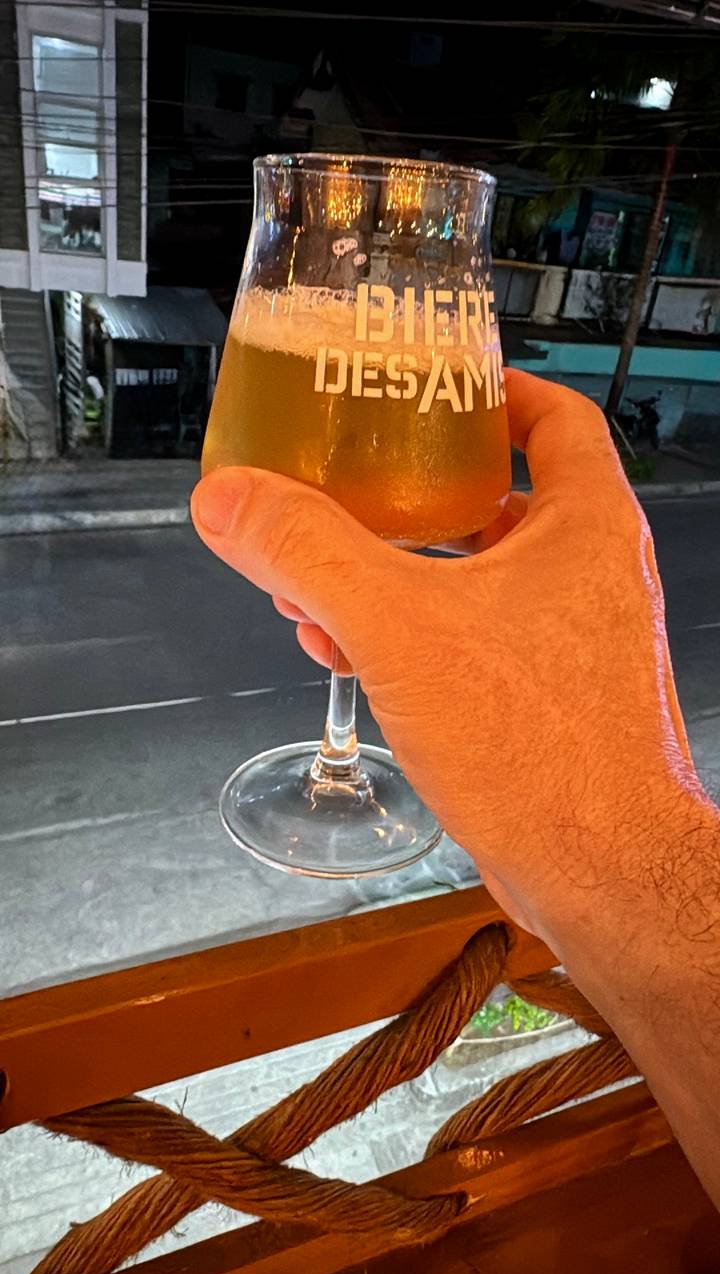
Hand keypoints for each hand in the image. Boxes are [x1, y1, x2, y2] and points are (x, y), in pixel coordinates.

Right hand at [191, 371, 700, 939]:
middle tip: (352, 490)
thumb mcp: (400, 627)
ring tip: (320, 585)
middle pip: (497, 501)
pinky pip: (476, 645)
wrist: (604, 874)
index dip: (496, 390)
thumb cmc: (543, 749)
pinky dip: (416, 640)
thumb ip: (311, 553)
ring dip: (398, 579)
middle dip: (411, 500)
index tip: (441, 386)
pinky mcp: (552, 702)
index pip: (555, 418)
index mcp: (584, 525)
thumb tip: (233, 500)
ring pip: (477, 583)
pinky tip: (351, 657)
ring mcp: (575, 642)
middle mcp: (590, 575)